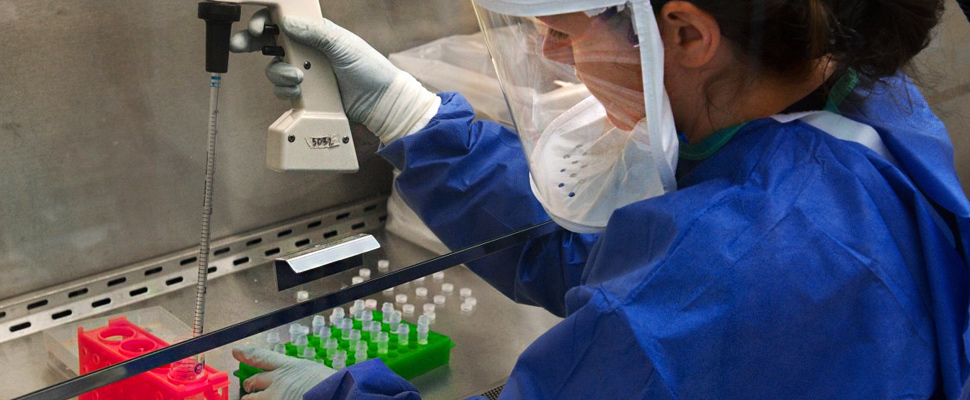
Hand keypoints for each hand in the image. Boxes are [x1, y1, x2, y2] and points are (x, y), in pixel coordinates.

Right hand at [230, 10, 436, 143]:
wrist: (379, 101)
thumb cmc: (367, 67)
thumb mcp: (342, 44)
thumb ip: (315, 32)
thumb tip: (286, 21)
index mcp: (314, 33)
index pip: (282, 21)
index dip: (264, 22)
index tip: (258, 28)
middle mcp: (305, 50)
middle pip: (268, 43)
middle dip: (249, 42)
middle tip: (238, 46)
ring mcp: (303, 72)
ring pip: (273, 68)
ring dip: (278, 73)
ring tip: (298, 78)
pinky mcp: (304, 93)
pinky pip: (282, 90)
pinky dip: (286, 90)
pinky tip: (300, 91)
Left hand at [232, 346, 335, 399]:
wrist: (336, 396)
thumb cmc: (334, 386)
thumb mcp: (317, 375)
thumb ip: (303, 378)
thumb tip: (302, 383)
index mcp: (290, 367)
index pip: (263, 357)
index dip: (247, 354)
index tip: (236, 352)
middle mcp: (277, 380)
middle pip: (253, 380)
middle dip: (249, 384)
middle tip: (247, 386)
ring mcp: (273, 397)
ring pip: (251, 399)